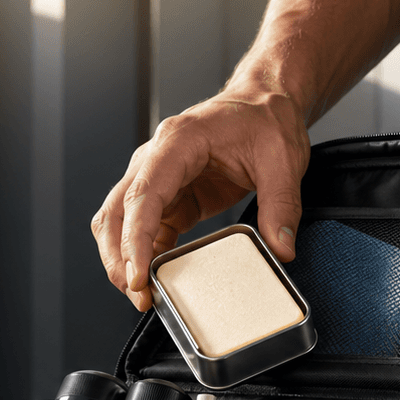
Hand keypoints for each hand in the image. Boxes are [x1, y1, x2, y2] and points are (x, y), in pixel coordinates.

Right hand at [93, 89, 310, 310]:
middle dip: (119, 258)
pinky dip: (144, 257)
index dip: (135, 240)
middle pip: (116, 212)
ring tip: (142, 295)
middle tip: (138, 295)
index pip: (143, 196)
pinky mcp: (170, 198)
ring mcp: (158, 179)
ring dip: (123, 260)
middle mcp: (156, 159)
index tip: (139, 276)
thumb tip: (280, 249)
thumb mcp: (283, 159)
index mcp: (177, 142)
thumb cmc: (264, 119)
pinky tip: (156, 281)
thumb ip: (281, 205)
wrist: (264, 104)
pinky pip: (145, 230)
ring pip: (119, 222)